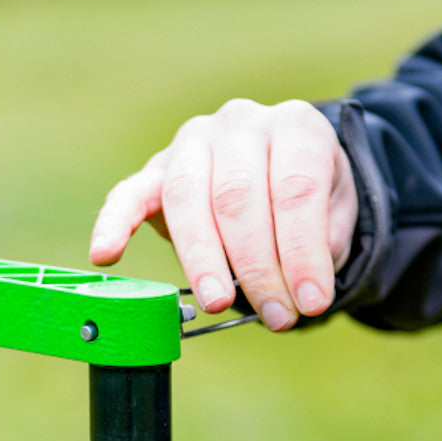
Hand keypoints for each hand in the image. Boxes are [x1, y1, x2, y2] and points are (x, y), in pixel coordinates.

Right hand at [90, 99, 357, 331]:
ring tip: (218, 304)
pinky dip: (114, 223)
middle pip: (239, 196)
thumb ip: (322, 241)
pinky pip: (129, 192)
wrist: (282, 169)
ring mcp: (192, 141)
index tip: (311, 303)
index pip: (295, 189)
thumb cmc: (311, 201)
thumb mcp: (337, 213)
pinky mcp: (156, 170)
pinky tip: (104, 254)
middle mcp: (240, 123)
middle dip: (257, 267)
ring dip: (202, 258)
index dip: (302, 252)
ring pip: (187, 197)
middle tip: (276, 317)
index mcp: (295, 126)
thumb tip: (299, 285)